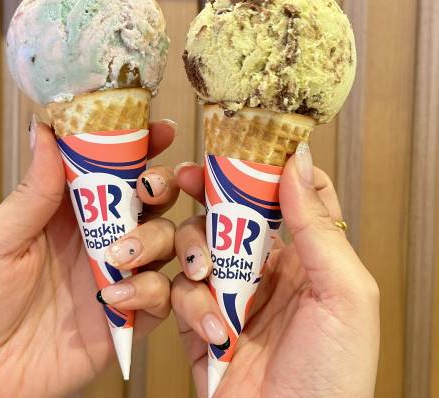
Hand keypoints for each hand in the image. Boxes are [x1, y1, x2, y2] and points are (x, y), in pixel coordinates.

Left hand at [0, 119, 178, 396]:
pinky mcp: (126, 317)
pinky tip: (116, 298)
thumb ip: (33, 191)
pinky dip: (149, 291)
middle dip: (161, 188)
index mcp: (69, 213)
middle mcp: (100, 239)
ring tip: (122, 254)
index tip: (159, 130)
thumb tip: (45, 129)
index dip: (140, 147)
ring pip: (165, 242)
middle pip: (151, 201)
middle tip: (150, 188)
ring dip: (155, 239)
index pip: (113, 170)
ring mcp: (117, 277)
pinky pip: (161, 296)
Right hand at [172, 145, 379, 397]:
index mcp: (306, 254)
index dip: (259, 166)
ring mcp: (230, 291)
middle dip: (200, 195)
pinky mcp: (198, 318)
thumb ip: (317, 227)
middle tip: (176, 181)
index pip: (283, 192)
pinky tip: (207, 330)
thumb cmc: (332, 379)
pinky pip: (177, 289)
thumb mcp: (344, 297)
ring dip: (187, 254)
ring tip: (197, 277)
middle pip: (226, 210)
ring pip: (194, 244)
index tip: (233, 145)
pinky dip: (183, 303)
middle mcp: (266, 266)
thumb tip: (297, 161)